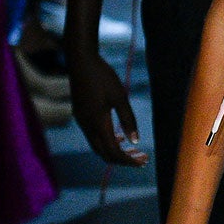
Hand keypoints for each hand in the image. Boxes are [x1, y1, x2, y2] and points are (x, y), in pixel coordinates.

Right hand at [67, 46, 146, 166]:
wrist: (80, 61)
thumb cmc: (103, 77)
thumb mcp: (120, 97)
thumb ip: (127, 119)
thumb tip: (135, 142)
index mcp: (97, 123)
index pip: (113, 152)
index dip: (128, 160)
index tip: (143, 162)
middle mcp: (87, 126)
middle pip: (104, 153)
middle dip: (123, 159)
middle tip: (142, 159)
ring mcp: (82, 121)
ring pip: (98, 146)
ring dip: (115, 151)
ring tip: (134, 151)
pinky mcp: (80, 115)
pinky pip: (93, 136)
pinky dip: (107, 141)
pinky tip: (119, 137)